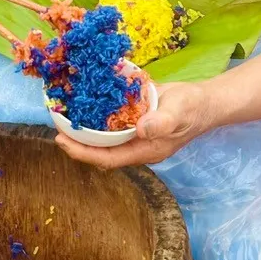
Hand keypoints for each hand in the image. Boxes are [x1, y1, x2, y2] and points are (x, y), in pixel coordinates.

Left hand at [54, 81, 218, 168]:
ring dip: (84, 128)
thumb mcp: (179, 111)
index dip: (83, 153)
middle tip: (56, 126)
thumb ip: (162, 121)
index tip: (62, 141)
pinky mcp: (134, 119)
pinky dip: (96, 114)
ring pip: (104, 136)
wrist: (204, 101)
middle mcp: (136, 145)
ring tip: (64, 115)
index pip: (108, 158)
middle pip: (101, 150)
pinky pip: (111, 121)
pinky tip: (84, 101)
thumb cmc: (193, 108)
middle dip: (77, 142)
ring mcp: (134, 133)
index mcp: (144, 150)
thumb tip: (141, 129)